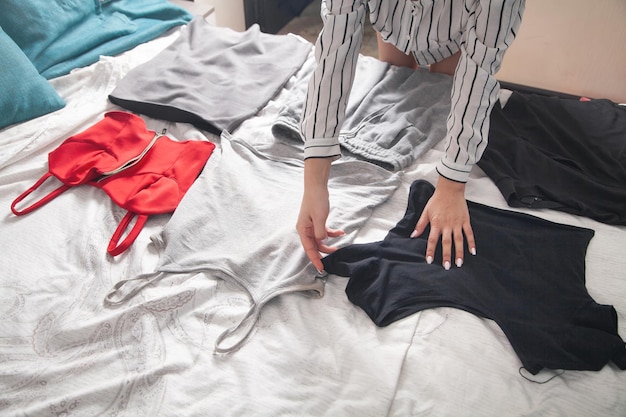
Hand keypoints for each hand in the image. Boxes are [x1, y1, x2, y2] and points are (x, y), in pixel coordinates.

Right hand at [296, 158, 344, 272]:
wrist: (316, 186)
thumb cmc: (316, 200)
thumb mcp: (319, 218)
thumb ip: (320, 232)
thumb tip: (322, 242)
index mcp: (303, 230)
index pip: (309, 249)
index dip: (315, 259)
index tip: (321, 269)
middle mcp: (305, 229)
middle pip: (314, 246)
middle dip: (324, 252)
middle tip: (335, 256)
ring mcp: (311, 225)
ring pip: (320, 240)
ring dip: (329, 243)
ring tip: (340, 246)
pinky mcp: (317, 221)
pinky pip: (324, 231)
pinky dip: (332, 233)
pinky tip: (341, 232)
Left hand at [412, 176, 475, 268]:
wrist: (450, 190)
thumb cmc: (436, 201)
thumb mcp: (426, 212)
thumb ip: (420, 224)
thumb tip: (413, 235)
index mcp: (436, 223)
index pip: (432, 240)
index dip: (431, 251)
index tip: (429, 261)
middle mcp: (447, 225)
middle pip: (447, 242)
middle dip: (447, 255)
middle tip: (447, 267)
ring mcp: (457, 223)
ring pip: (459, 240)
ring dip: (459, 252)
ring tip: (459, 263)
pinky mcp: (465, 221)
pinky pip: (469, 233)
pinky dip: (472, 243)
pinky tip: (473, 252)